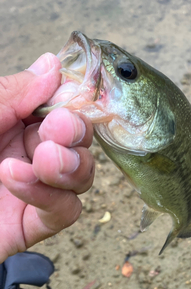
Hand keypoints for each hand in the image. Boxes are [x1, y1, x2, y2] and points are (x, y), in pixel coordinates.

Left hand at [0, 53, 94, 262]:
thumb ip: (10, 94)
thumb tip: (52, 64)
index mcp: (10, 123)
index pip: (60, 107)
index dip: (70, 102)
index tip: (65, 99)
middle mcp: (25, 153)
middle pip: (78, 141)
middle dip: (75, 132)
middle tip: (58, 129)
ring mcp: (33, 190)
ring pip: (82, 175)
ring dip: (70, 164)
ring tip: (44, 159)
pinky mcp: (32, 224)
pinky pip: (67, 209)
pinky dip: (51, 195)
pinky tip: (17, 179)